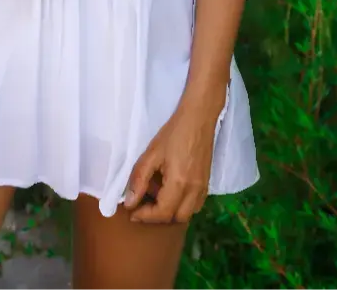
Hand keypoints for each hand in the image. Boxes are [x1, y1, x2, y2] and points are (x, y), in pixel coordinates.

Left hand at [124, 86, 226, 224]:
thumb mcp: (151, 154)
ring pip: (187, 214)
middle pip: (176, 218)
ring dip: (171, 212)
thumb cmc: (173, 133)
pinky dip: (182, 205)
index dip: (144, 216)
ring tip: (156, 197)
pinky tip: (171, 192)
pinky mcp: (207, 183)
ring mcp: (203, 188)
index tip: (131, 212)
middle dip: (157, 217)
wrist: (198, 118)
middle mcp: (194, 191)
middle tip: (142, 205)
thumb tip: (129, 202)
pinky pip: (195, 205)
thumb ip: (139, 179)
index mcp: (179, 184)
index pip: (162, 213)